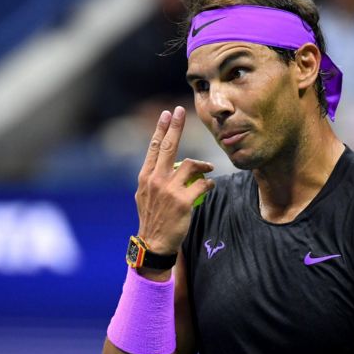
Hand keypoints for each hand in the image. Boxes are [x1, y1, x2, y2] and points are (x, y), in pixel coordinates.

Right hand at [135, 106, 214, 254]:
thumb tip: (164, 166)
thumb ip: (153, 179)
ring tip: (208, 169)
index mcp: (146, 177)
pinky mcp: (183, 201)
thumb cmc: (153, 218)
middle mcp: (156, 180)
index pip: (155, 148)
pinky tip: (209, 186)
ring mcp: (169, 190)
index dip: (162, 129)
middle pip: (169, 147)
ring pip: (191, 165)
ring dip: (203, 165)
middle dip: (175, 126)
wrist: (155, 243)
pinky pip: (202, 184)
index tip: (168, 114)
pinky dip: (208, 183)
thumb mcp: (145, 196)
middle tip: (181, 110)